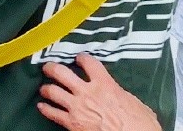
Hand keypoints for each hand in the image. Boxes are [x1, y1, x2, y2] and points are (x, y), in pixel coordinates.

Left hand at [37, 55, 161, 130]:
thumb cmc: (140, 125)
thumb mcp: (135, 103)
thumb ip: (119, 93)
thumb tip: (117, 93)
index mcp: (105, 85)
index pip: (89, 63)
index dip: (82, 58)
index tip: (78, 58)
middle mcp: (87, 92)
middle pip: (61, 72)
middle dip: (52, 68)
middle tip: (49, 67)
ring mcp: (77, 107)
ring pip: (52, 91)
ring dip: (46, 88)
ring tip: (45, 88)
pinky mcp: (71, 123)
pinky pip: (52, 113)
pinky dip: (45, 108)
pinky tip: (42, 106)